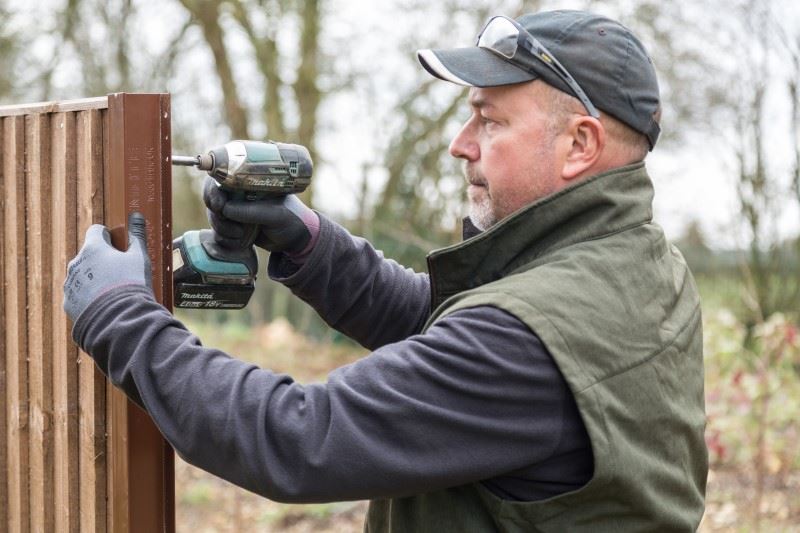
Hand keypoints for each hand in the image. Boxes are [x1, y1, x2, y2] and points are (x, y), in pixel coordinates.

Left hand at [63, 212, 151, 322]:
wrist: (119, 319)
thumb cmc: (131, 284)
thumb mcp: (140, 257)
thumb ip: (137, 235)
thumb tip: (137, 216)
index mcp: (93, 248)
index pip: (96, 231)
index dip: (108, 236)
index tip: (118, 246)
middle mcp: (76, 263)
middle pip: (89, 255)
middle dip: (101, 260)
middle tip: (120, 272)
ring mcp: (70, 283)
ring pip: (82, 275)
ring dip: (94, 279)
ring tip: (113, 292)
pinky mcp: (69, 302)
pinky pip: (78, 295)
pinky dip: (89, 297)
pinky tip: (104, 304)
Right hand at [203, 176, 318, 254]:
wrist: (296, 239)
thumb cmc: (291, 219)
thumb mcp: (275, 214)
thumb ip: (252, 211)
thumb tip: (225, 209)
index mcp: (250, 182)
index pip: (221, 177)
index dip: (212, 189)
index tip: (217, 205)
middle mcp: (239, 194)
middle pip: (212, 198)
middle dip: (216, 214)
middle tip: (226, 223)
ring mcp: (235, 210)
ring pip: (215, 217)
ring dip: (222, 229)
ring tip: (240, 235)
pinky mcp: (235, 226)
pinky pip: (219, 232)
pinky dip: (225, 239)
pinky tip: (240, 242)